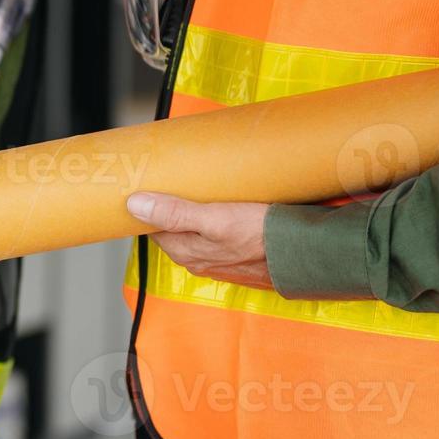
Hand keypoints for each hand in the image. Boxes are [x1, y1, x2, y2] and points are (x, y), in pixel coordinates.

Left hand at [127, 192, 273, 289]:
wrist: (303, 255)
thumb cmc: (260, 237)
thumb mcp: (215, 219)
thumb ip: (175, 213)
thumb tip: (134, 205)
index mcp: (185, 251)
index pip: (152, 227)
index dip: (147, 206)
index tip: (146, 184)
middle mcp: (197, 259)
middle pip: (170, 229)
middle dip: (167, 207)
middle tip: (168, 179)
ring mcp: (216, 259)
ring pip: (192, 232)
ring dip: (189, 213)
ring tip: (192, 187)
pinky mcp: (235, 255)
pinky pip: (212, 235)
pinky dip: (209, 220)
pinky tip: (219, 205)